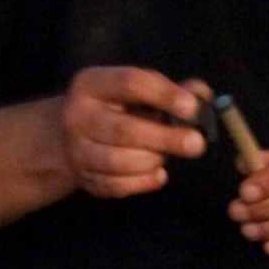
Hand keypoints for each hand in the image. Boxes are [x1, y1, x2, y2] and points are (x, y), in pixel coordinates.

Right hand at [59, 67, 210, 199]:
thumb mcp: (135, 90)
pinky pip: (116, 185)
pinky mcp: (83, 177)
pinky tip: (159, 175)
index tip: (192, 107)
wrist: (66, 136)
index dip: (164, 95)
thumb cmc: (114, 107)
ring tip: (166, 157)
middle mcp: (78, 116)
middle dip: (163, 138)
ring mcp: (77, 150)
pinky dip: (143, 182)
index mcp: (91, 84)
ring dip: (151, 160)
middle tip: (196, 144)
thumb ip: (170, 90)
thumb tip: (202, 94)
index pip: (130, 83)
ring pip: (117, 161)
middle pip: (122, 129)